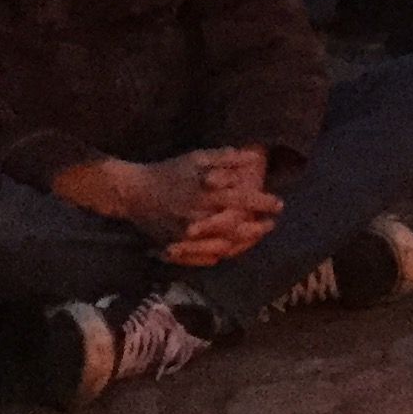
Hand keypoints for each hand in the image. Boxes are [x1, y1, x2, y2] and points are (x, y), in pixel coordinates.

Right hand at [157, 148, 278, 267]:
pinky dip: (220, 254)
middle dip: (258, 227)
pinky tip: (232, 249)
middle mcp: (198, 216)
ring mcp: (187, 235)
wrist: (133, 192)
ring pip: (223, 245)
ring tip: (256, 237)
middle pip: (236, 228)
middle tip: (271, 225)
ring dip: (244, 243)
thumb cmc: (169, 172)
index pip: (243, 200)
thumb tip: (252, 157)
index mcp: (205, 193)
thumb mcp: (196, 158)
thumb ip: (224, 158)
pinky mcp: (177, 246)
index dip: (264, 203)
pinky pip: (203, 256)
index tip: (279, 204)